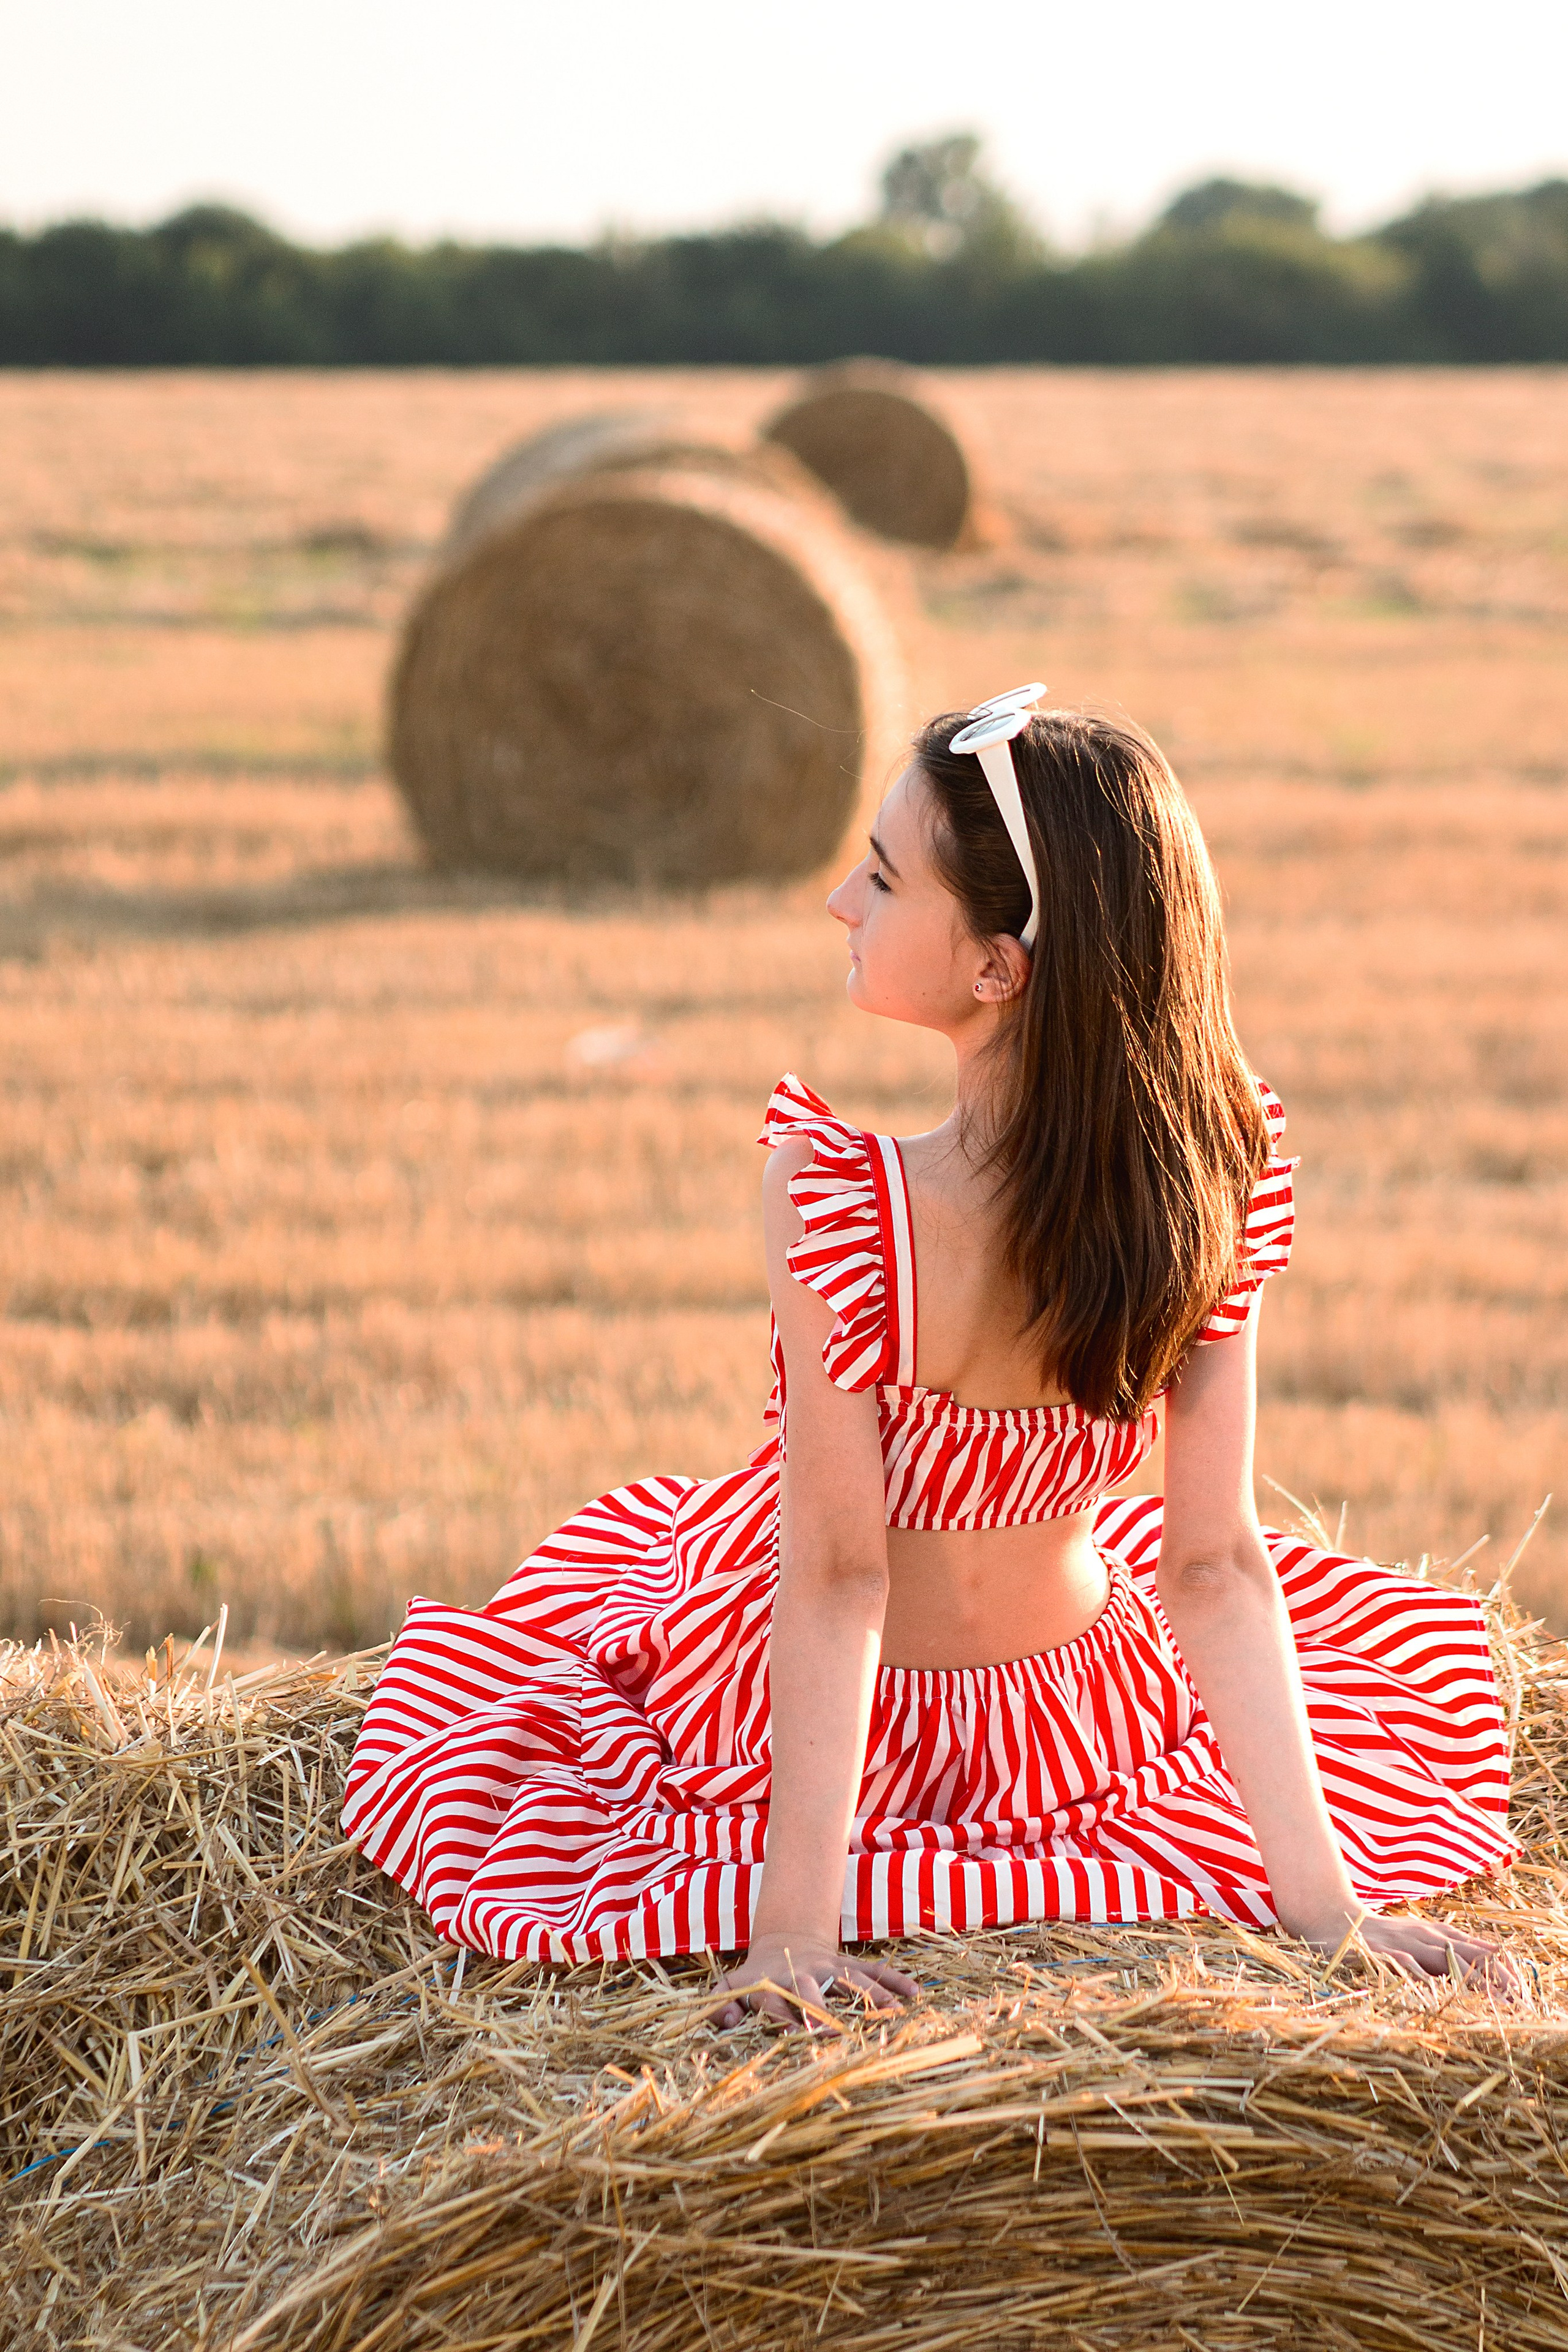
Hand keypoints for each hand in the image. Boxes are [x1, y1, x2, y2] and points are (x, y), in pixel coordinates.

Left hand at [710, 1932, 918, 2028]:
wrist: (783, 1940)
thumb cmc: (755, 1977)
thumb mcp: (729, 1987)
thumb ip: (718, 2006)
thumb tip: (728, 2024)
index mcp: (771, 1982)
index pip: (772, 2000)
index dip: (779, 2016)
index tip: (791, 2036)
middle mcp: (802, 1972)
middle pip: (810, 1988)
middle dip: (819, 2008)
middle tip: (830, 2031)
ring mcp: (829, 1966)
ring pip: (850, 1979)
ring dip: (870, 1995)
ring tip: (893, 2014)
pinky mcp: (848, 1964)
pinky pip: (874, 1970)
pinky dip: (894, 1980)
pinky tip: (914, 1995)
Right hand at [1298, 1906, 1517, 1993]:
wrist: (1331, 1919)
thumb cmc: (1380, 1936)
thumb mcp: (1419, 1939)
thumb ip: (1446, 1951)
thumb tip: (1486, 1962)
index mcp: (1435, 1934)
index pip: (1477, 1949)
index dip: (1500, 1969)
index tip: (1521, 1990)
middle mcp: (1424, 1936)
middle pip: (1467, 1955)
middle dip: (1492, 1978)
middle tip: (1514, 2000)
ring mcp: (1403, 1944)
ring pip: (1441, 1960)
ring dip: (1466, 1980)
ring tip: (1488, 2001)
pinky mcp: (1381, 1953)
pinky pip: (1406, 1967)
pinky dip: (1422, 1982)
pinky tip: (1434, 1995)